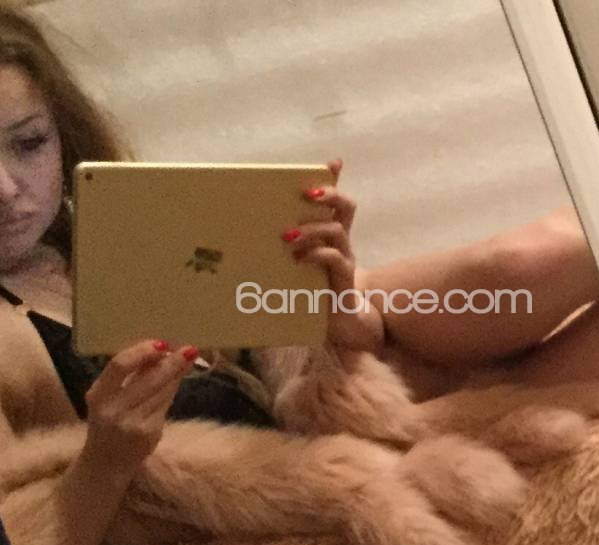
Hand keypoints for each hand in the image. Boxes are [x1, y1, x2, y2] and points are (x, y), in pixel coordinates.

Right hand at [80, 340, 197, 473]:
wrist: (105, 464)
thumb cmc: (108, 421)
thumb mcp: (107, 397)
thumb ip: (128, 376)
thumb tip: (160, 349)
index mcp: (98, 395)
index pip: (119, 365)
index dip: (142, 352)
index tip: (161, 344)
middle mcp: (114, 410)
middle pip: (149, 379)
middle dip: (172, 363)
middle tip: (190, 348)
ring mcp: (133, 424)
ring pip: (162, 392)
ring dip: (177, 374)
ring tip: (189, 359)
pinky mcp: (150, 434)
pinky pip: (166, 406)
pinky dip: (172, 391)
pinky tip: (177, 381)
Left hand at [283, 159, 383, 350]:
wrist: (340, 329)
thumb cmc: (313, 295)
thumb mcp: (298, 268)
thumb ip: (285, 250)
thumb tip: (252, 239)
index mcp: (331, 236)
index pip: (337, 202)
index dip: (335, 180)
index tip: (332, 162)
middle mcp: (342, 244)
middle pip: (346, 208)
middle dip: (329, 194)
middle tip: (306, 194)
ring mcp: (345, 261)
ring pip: (337, 232)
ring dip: (312, 229)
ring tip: (288, 237)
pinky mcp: (343, 281)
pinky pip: (336, 260)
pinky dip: (317, 254)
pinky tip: (298, 259)